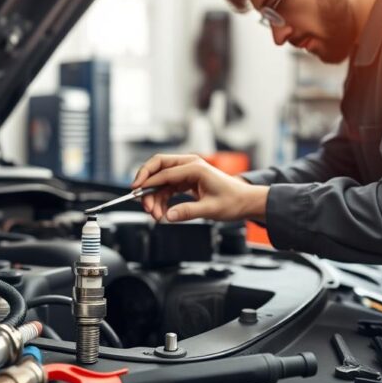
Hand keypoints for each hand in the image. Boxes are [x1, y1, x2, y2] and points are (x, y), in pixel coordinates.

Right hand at [131, 154, 267, 221]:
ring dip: (154, 197)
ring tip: (155, 215)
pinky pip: (167, 187)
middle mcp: (188, 166)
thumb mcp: (211, 209)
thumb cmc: (233, 201)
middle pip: (157, 167)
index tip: (136, 193)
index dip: (147, 182)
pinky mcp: (186, 181)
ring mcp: (186, 172)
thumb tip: (169, 216)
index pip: (164, 171)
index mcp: (195, 167)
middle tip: (143, 204)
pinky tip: (162, 212)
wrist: (245, 201)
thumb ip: (188, 212)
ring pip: (160, 180)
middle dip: (146, 185)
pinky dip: (161, 199)